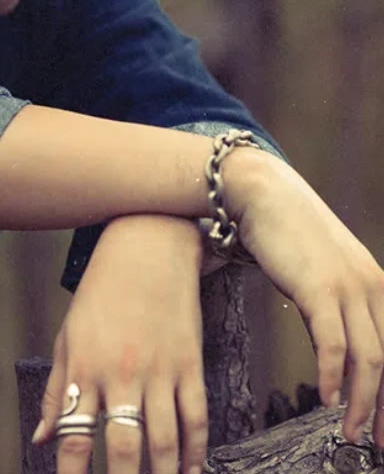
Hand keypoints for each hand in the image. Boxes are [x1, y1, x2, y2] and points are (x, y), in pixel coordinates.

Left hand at [33, 214, 207, 473]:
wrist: (147, 249)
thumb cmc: (99, 292)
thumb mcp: (68, 334)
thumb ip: (55, 389)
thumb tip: (41, 438)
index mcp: (85, 367)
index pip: (76, 436)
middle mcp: (121, 374)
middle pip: (124, 451)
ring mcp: (159, 371)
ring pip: (164, 443)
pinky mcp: (190, 364)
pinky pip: (196, 419)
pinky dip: (196, 453)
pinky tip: (191, 472)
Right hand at [224, 149, 383, 446]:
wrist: (262, 192)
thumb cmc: (285, 228)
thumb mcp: (320, 269)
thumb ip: (334, 305)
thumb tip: (333, 348)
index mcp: (376, 285)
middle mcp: (372, 287)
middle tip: (381, 443)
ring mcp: (348, 287)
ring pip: (369, 358)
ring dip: (365, 402)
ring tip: (353, 432)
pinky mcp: (319, 287)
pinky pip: (333, 342)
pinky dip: (333, 375)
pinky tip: (328, 398)